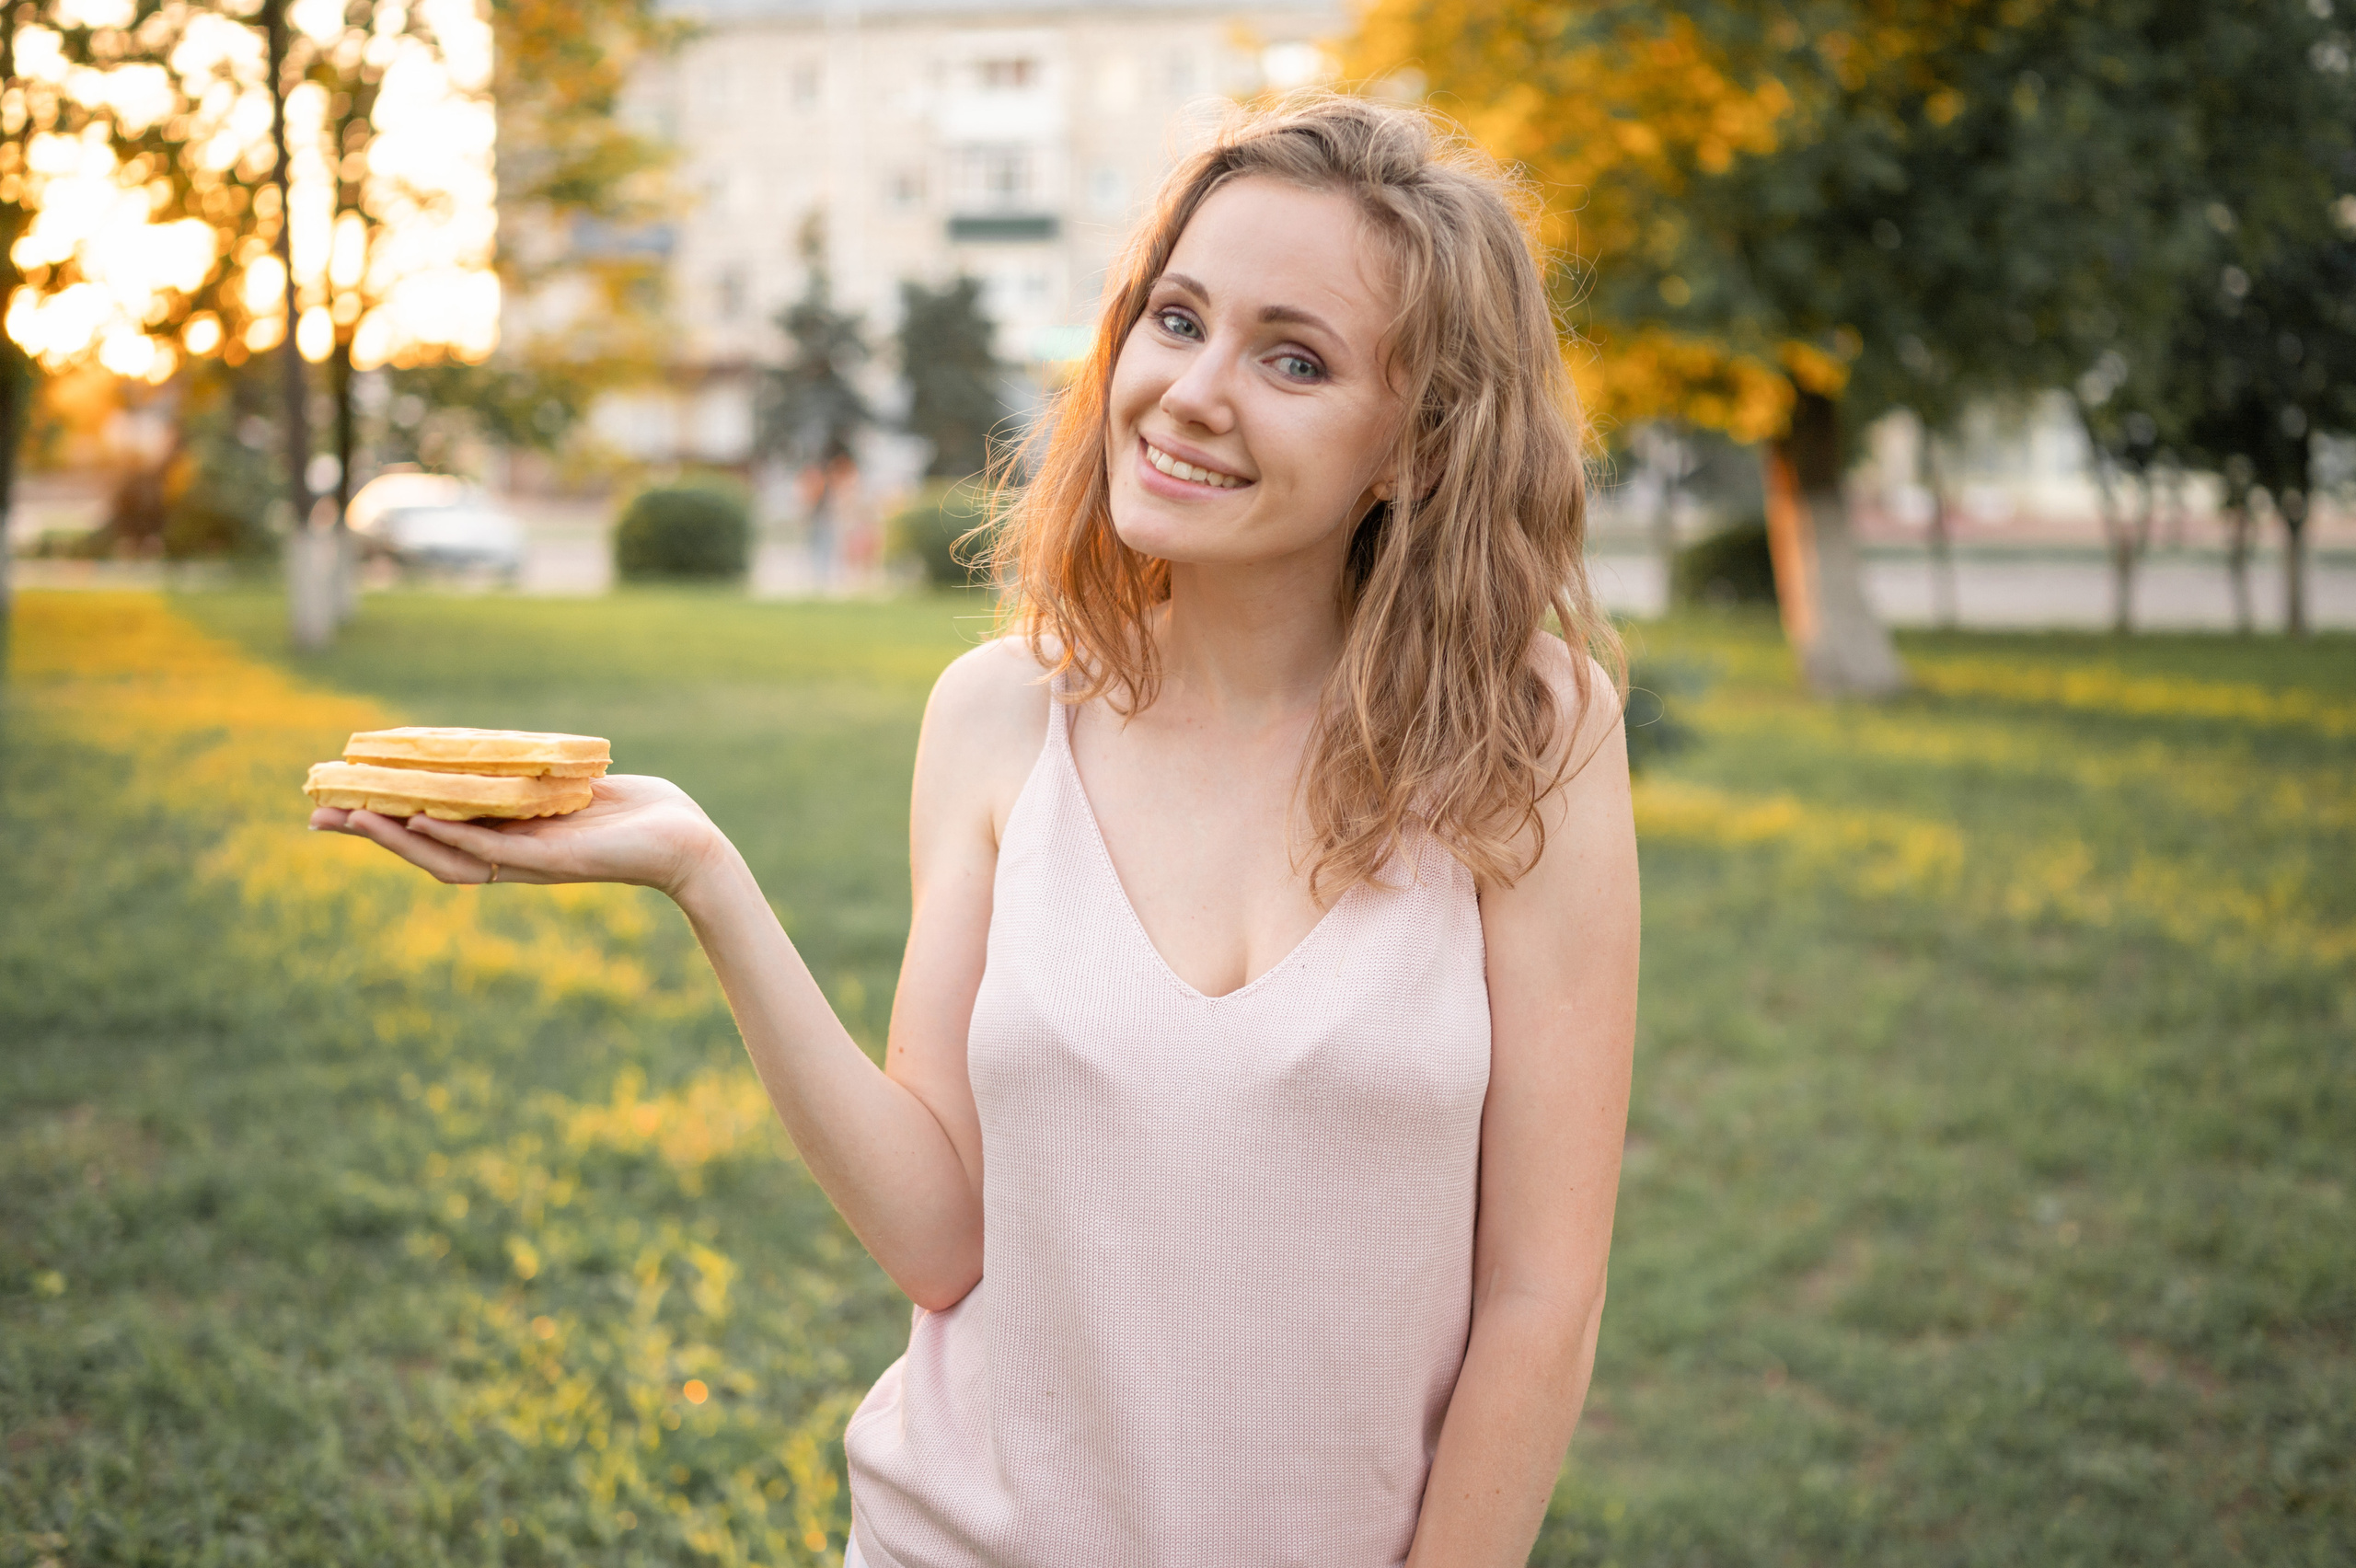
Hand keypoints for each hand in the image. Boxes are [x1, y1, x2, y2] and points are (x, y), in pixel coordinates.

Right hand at [309, 774, 729, 899]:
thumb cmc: (641, 811)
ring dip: (397, 837)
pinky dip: (455, 837)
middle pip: (424, 847)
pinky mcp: (553, 862)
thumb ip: (533, 777)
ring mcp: (528, 862)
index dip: (384, 820)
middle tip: (316, 817)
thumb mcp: (572, 786)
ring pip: (447, 854)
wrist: (689, 840)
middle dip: (370, 832)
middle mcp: (510, 855)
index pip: (432, 830)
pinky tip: (418, 823)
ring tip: (352, 819)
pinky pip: (493, 851)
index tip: (337, 802)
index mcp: (510, 837)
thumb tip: (502, 750)